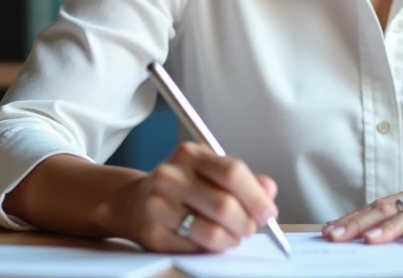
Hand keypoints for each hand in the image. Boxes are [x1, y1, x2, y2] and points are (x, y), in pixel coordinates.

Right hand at [116, 142, 278, 252]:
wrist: (133, 202)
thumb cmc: (182, 187)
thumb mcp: (210, 172)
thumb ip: (243, 180)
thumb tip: (269, 191)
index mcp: (190, 154)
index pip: (232, 172)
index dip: (256, 196)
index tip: (268, 212)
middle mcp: (171, 176)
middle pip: (224, 205)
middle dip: (246, 223)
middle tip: (250, 228)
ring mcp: (158, 205)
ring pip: (212, 232)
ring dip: (231, 239)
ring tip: (231, 236)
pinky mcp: (153, 233)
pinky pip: (196, 248)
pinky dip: (211, 249)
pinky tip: (208, 240)